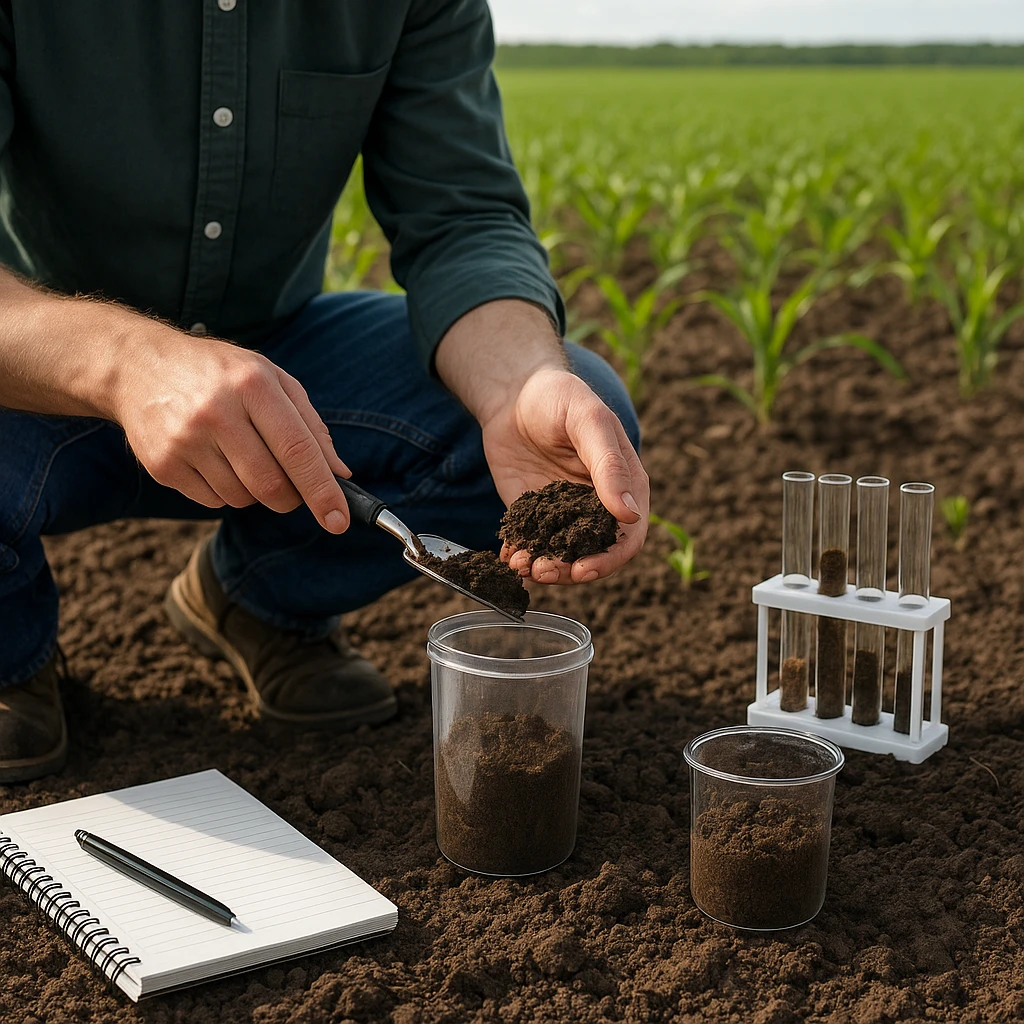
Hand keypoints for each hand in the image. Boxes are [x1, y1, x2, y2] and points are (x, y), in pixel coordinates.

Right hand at [113, 329, 352, 531]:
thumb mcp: (270, 378)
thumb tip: (339, 474)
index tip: (339, 521)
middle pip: (271, 485)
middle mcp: (216, 411)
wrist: (136, 366)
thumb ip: (310, 425)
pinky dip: (225, 491)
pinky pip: (213, 502)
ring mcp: (185, 440)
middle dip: (291, 497)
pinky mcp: (163, 465)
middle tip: (290, 486)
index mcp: (252, 384)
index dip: (322, 490)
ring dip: (255, 491)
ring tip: (240, 454)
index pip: (297, 449)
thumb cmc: (219, 373)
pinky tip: (212, 458)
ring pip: (243, 498)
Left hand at [482, 367, 648, 583]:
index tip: (581, 569)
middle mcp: (598, 507)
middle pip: (593, 555)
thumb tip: (630, 514)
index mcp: (626, 487)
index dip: (608, 560)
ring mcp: (565, 514)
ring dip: (543, 567)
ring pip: (561, 555)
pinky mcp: (535, 514)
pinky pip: (532, 543)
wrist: (516, 394)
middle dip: (568, 570)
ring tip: (520, 564)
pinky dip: (521, 555)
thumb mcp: (590, 422)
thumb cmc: (562, 398)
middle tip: (540, 571)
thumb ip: (610, 465)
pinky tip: (507, 556)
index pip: (628, 538)